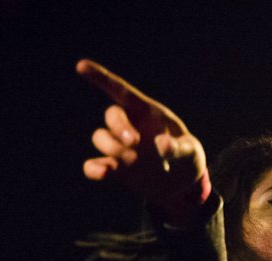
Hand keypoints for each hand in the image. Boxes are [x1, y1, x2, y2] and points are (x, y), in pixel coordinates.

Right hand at [76, 59, 206, 215]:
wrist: (180, 183)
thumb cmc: (185, 157)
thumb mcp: (190, 151)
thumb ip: (179, 148)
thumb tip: (162, 146)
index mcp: (146, 112)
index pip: (121, 91)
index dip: (101, 78)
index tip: (81, 66)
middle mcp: (129, 126)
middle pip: (111, 115)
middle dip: (119, 127)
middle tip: (135, 143)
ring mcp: (119, 147)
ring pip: (100, 137)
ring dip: (112, 148)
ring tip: (134, 162)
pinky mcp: (114, 169)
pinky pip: (93, 165)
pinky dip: (94, 169)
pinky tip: (103, 173)